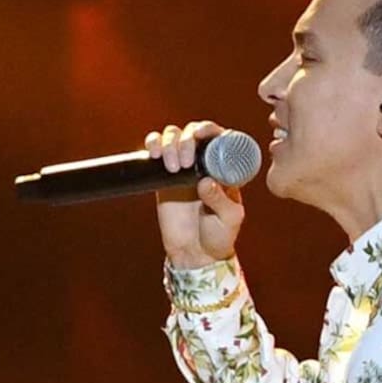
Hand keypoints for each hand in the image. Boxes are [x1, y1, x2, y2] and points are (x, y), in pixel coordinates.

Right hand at [145, 121, 244, 268]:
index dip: (209, 129)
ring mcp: (183, 167)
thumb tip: (205, 181)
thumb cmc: (219, 235)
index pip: (219, 137)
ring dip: (170, 143)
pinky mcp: (163, 175)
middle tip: (184, 163)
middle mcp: (204, 162)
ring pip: (173, 136)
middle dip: (186, 140)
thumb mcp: (229, 219)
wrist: (195, 253)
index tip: (201, 135)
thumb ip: (220, 200)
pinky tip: (153, 154)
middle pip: (193, 132)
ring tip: (172, 167)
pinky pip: (156, 149)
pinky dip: (152, 143)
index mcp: (225, 168)